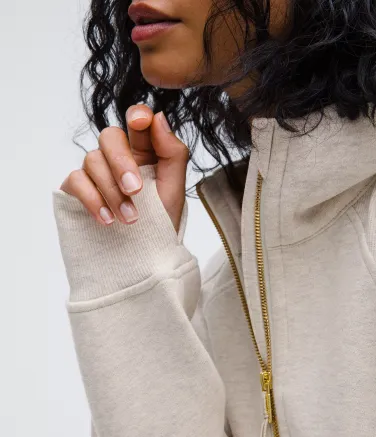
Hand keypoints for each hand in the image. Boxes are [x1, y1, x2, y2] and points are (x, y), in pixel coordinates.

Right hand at [60, 105, 188, 232]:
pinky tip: (108, 219)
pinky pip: (75, 180)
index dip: (137, 115)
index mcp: (144, 152)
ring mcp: (96, 173)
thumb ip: (172, 152)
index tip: (141, 121)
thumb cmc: (162, 222)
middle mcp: (118, 158)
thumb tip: (157, 117)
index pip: (137, 122)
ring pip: (92, 160)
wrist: (144, 257)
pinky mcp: (78, 189)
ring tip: (130, 219)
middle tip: (136, 191)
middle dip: (121, 162)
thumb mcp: (175, 188)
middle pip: (109, 136)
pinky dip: (92, 200)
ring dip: (112, 192)